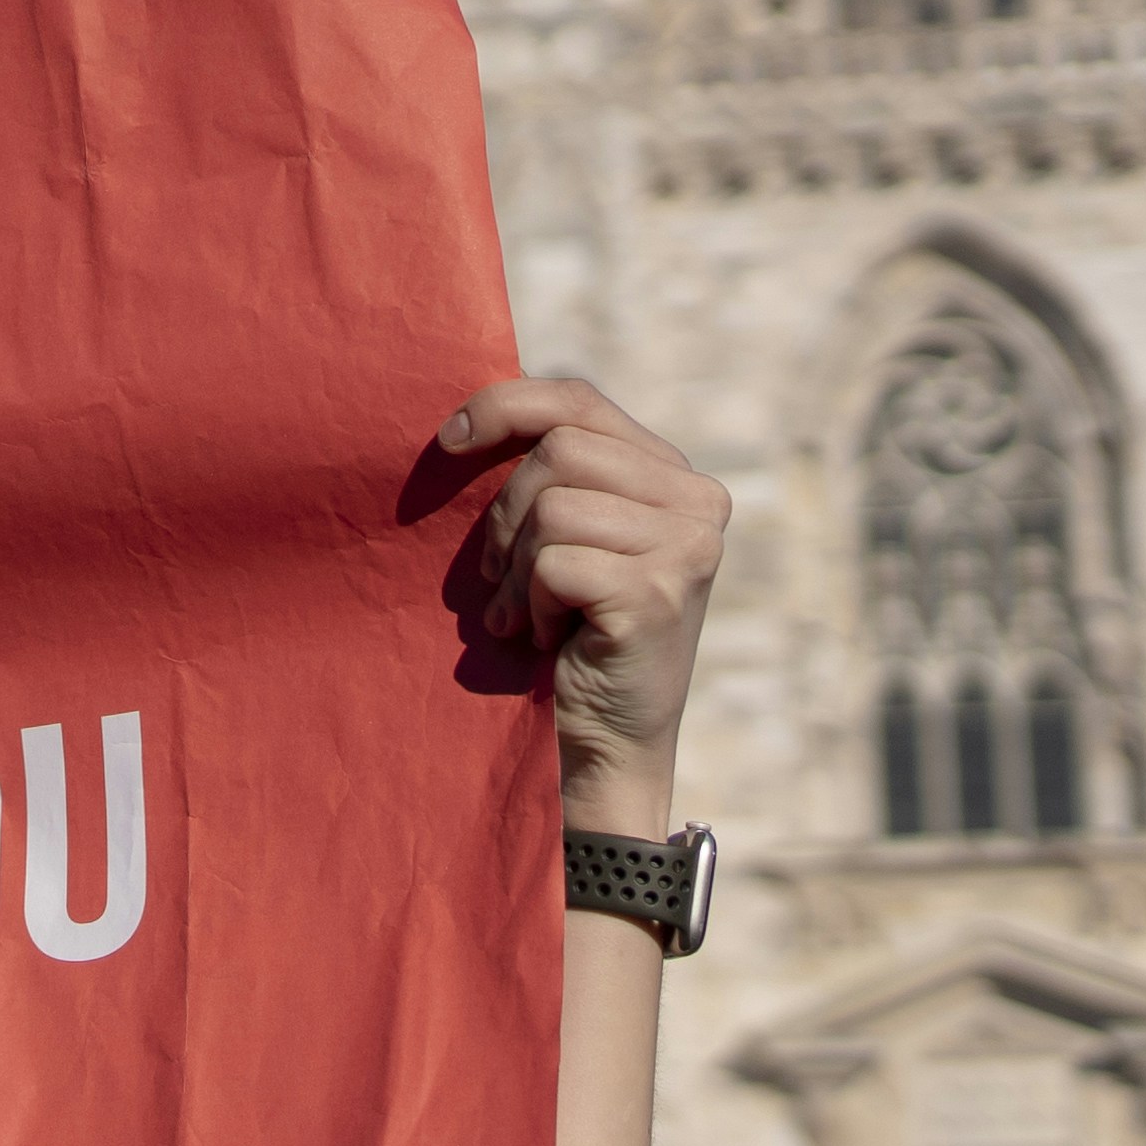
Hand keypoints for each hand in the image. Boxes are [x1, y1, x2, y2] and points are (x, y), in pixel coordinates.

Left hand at [440, 373, 729, 836]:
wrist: (601, 745)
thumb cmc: (569, 638)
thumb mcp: (566, 538)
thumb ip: (553, 474)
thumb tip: (466, 416)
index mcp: (675, 476)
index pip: (580, 400)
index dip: (506, 407)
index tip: (447, 442)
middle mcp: (698, 501)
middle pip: (560, 448)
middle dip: (505, 514)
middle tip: (499, 577)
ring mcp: (687, 546)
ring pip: (553, 505)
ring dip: (517, 569)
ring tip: (526, 615)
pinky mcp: (658, 592)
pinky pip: (554, 562)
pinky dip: (532, 603)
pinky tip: (550, 637)